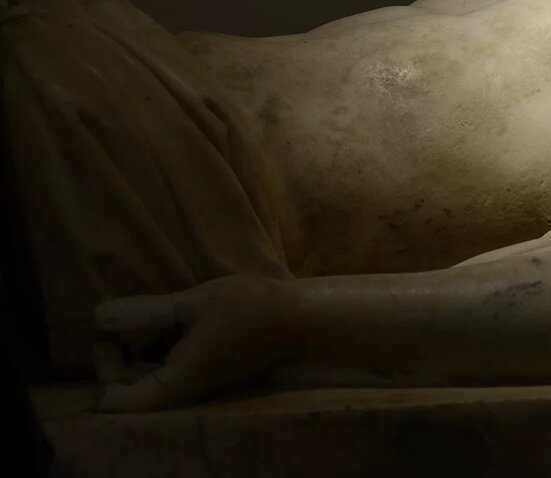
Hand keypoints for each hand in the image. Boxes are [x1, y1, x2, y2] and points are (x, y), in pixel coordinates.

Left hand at [93, 275, 293, 410]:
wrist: (299, 321)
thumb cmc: (250, 310)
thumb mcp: (195, 303)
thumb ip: (146, 311)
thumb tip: (97, 316)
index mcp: (177, 379)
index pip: (117, 401)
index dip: (103, 372)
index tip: (106, 339)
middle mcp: (183, 390)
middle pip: (129, 390)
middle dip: (114, 359)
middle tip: (115, 322)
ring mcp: (194, 383)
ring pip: (147, 378)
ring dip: (134, 353)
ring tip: (138, 317)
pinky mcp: (204, 372)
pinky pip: (166, 369)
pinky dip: (155, 350)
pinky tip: (164, 323)